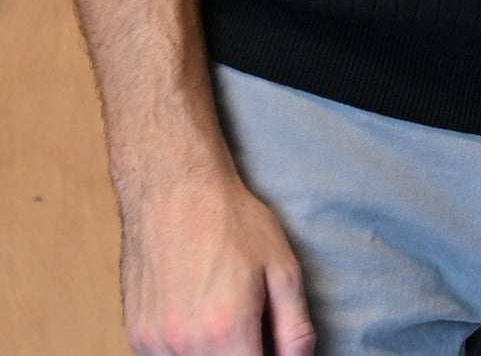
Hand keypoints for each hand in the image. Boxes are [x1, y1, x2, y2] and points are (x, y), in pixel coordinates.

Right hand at [118, 166, 310, 355]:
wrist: (175, 192)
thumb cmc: (234, 224)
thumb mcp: (283, 270)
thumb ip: (295, 327)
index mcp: (226, 332)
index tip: (274, 346)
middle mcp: (184, 345)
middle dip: (244, 354)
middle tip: (257, 331)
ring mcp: (153, 343)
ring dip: (215, 354)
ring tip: (228, 319)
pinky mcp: (135, 335)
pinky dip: (189, 351)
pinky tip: (202, 321)